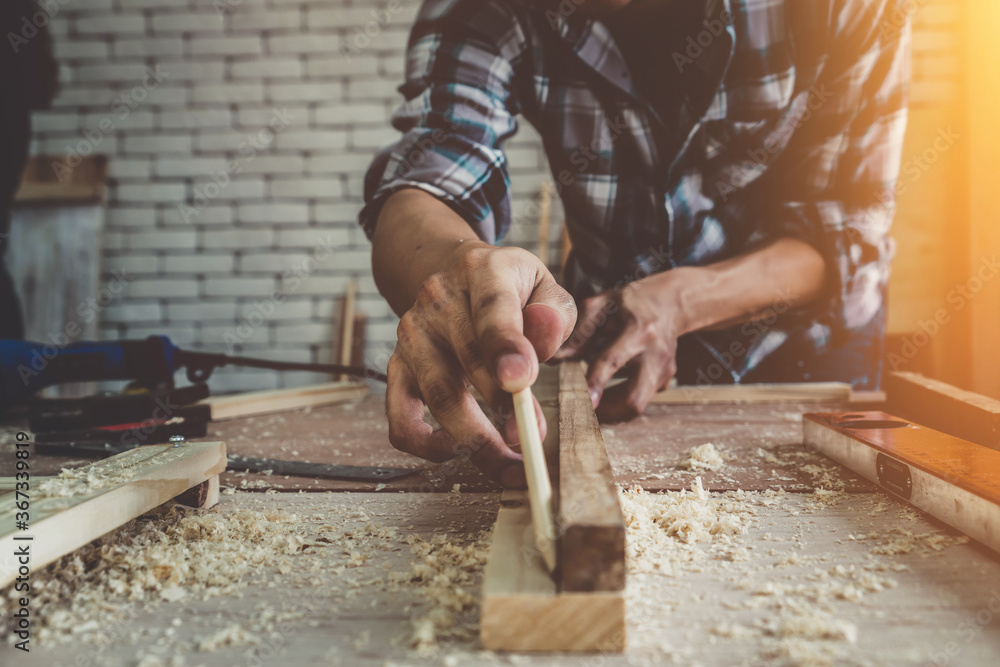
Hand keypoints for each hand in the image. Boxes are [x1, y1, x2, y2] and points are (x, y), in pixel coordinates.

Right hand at [386, 243, 576, 486]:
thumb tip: (545, 336)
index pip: (491, 307)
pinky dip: (422, 442)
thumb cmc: (511, 288)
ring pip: (438, 393)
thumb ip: (554, 313)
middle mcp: (438, 300)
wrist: (456, 275)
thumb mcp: (543, 285)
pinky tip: (453, 451)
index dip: (504, 345)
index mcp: (481, 271)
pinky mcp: (399, 365)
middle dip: (503, 407)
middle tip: (532, 439)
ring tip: (509, 464)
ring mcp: (413, 334)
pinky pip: (399, 414)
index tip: (522, 380)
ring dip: (474, 437)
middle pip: (466, 359)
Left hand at [554, 270, 691, 421]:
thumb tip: (555, 358)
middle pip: (634, 399)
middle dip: (608, 412)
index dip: (598, 382)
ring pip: (638, 405)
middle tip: (585, 409)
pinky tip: (614, 386)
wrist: (671, 302)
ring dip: (613, 410)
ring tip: (594, 398)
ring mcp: (664, 369)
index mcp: (638, 329)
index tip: (587, 402)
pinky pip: (642, 398)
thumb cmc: (631, 303)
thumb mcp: (603, 305)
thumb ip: (579, 332)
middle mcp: (655, 353)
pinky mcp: (666, 380)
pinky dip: (623, 399)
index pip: (614, 360)